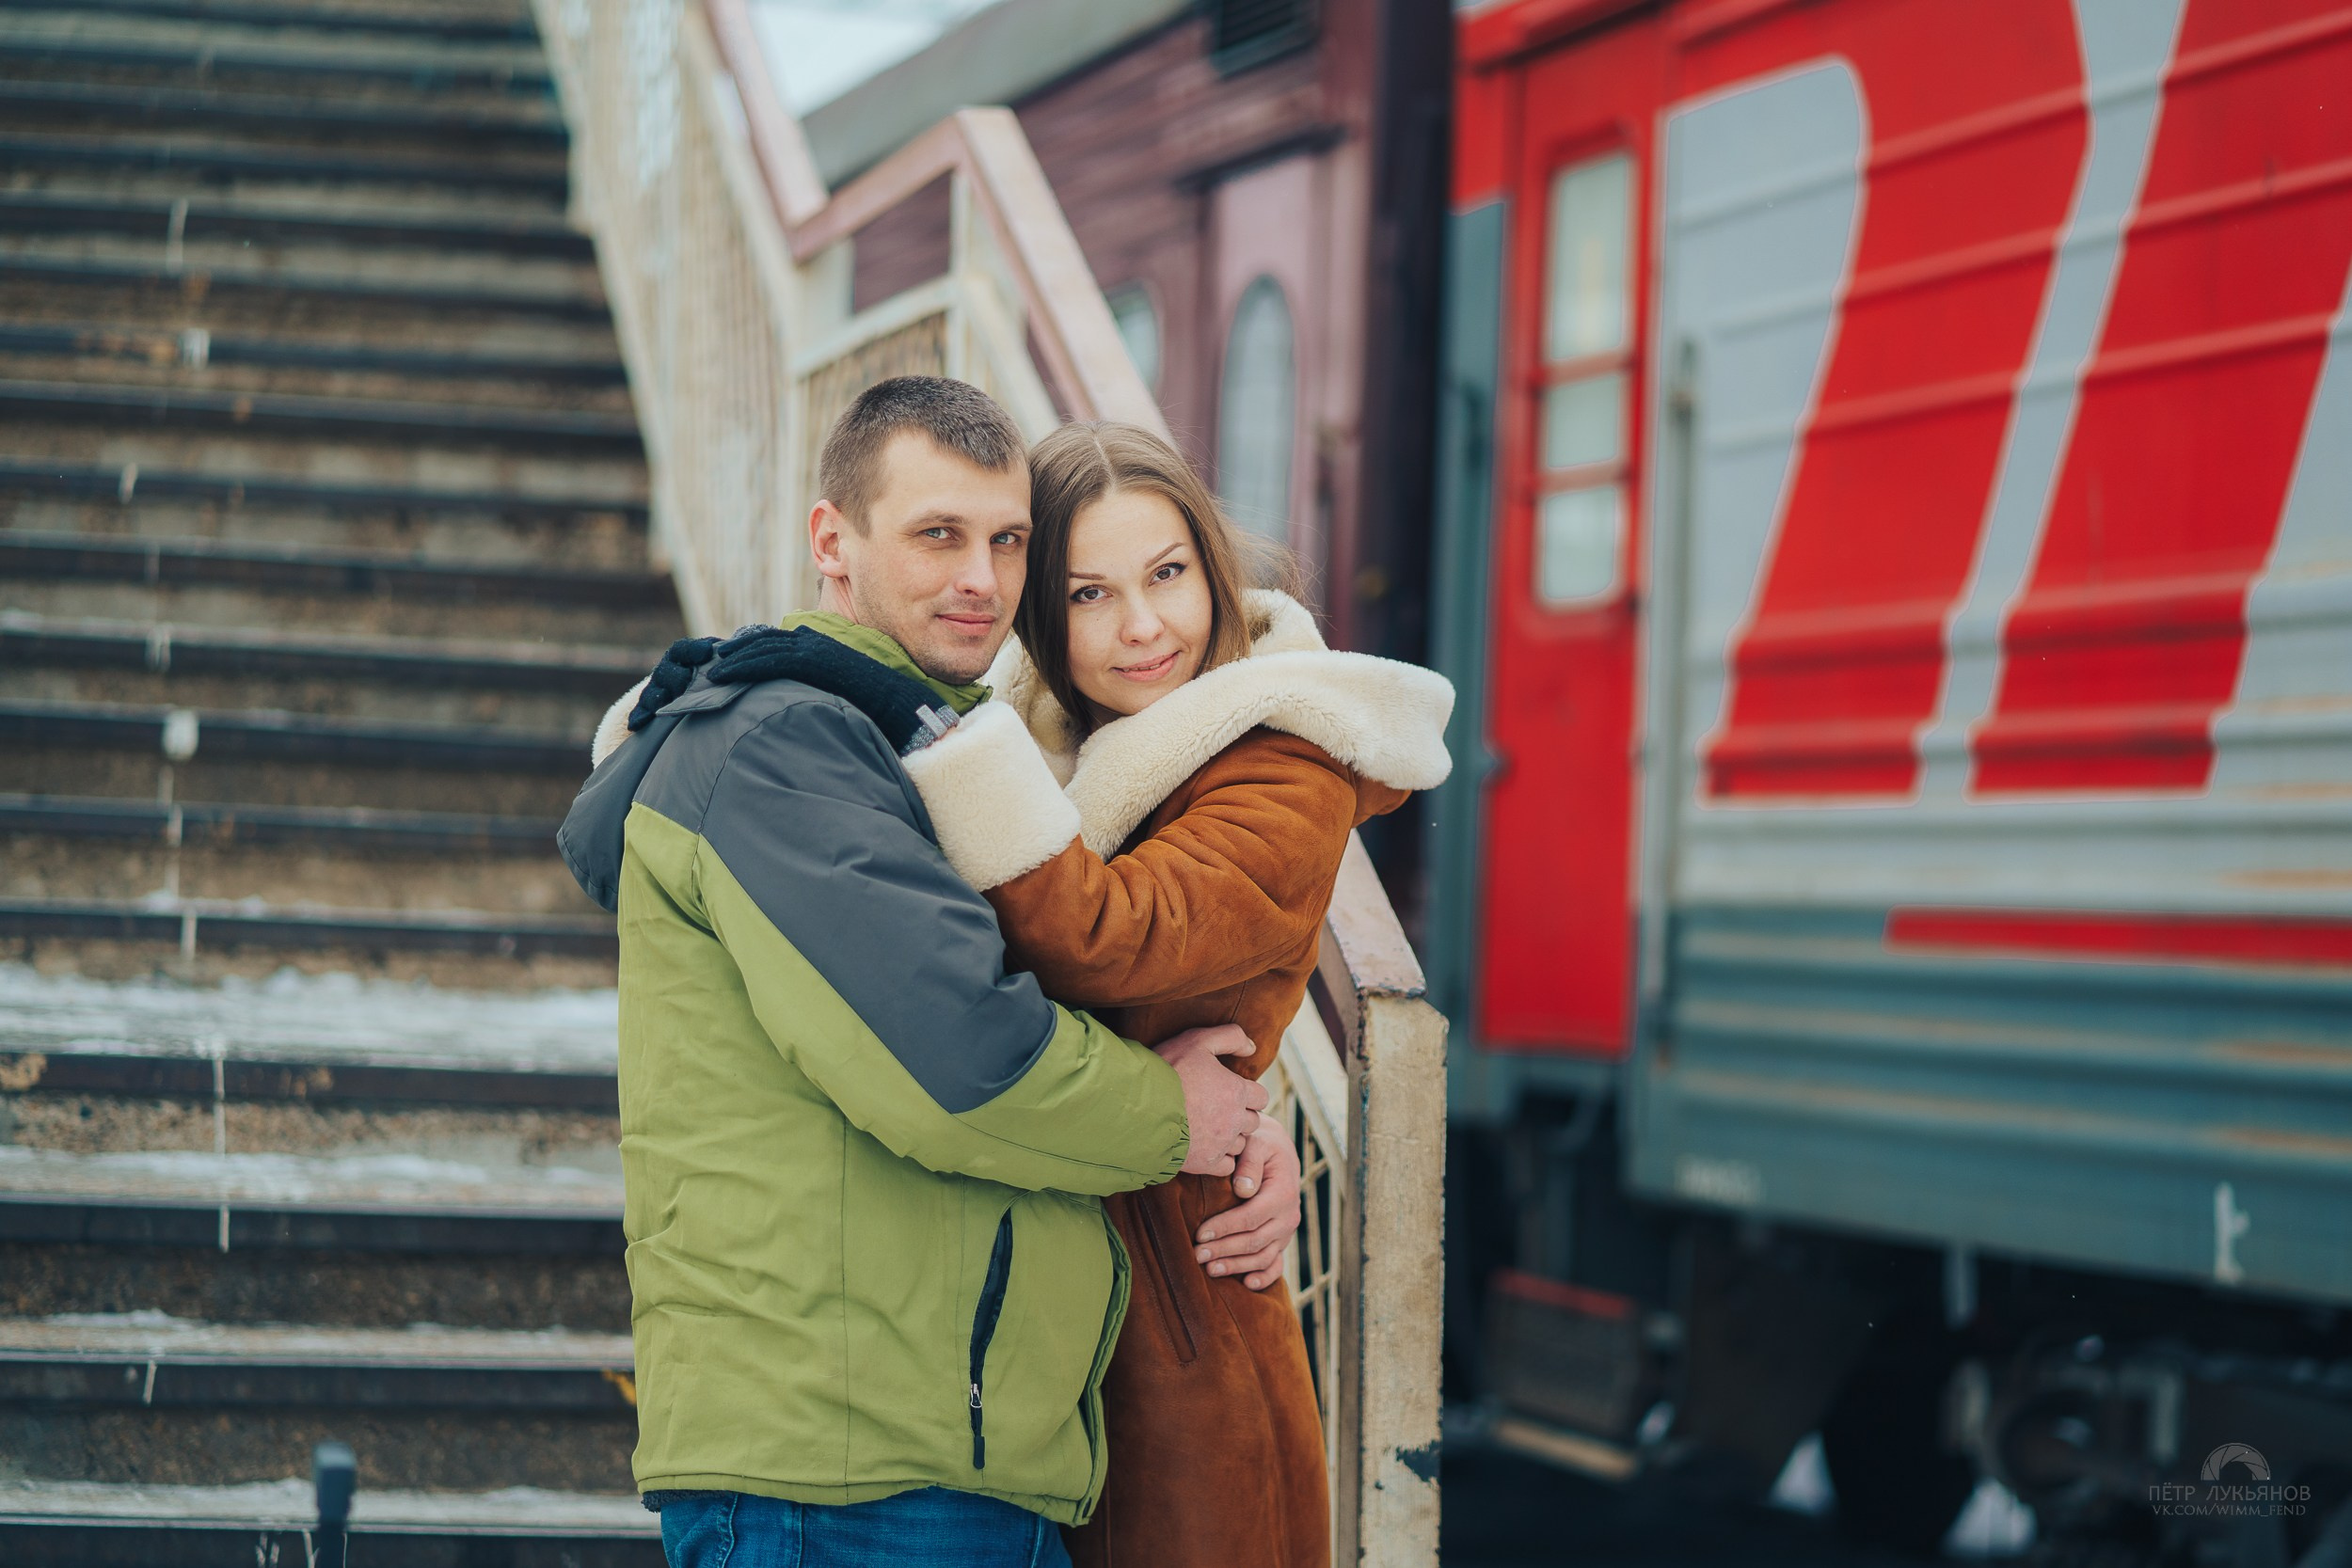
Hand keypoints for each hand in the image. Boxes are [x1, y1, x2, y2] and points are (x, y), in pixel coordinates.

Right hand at [1157, 1025, 1267, 1176]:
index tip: (1230, 1091)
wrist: (1137, 1105)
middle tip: (1218, 1108)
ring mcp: (1221, 1144)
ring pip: (1241, 1143)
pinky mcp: (1206, 1163)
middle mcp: (1235, 1120)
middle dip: (1240, 1114)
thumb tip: (1252, 1048)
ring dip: (1231, 1136)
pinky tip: (1206, 1146)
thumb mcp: (1198, 1041)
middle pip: (1253, 1121)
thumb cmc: (1167, 1070)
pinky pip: (1228, 1165)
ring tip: (1210, 1127)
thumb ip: (1231, 1037)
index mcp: (1237, 1091)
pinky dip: (1221, 1158)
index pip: (1260, 1097)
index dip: (1246, 1092)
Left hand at [1197, 1113, 1301, 1290]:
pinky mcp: (1281, 1239)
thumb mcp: (1256, 1144)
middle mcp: (1289, 1216)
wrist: (1277, 1151)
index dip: (1224, 1228)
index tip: (1199, 1234)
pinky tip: (1247, 1284)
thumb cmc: (1260, 1145)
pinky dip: (1264, 1277)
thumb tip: (1243, 1190)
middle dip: (1224, 1250)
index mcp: (1283, 1193)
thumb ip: (1249, 1163)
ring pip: (1263, 1257)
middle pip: (1254, 1241)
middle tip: (1197, 1255)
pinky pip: (1276, 1263)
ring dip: (1237, 1266)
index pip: (1250, 1217)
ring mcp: (1286, 1231)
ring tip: (1210, 1270)